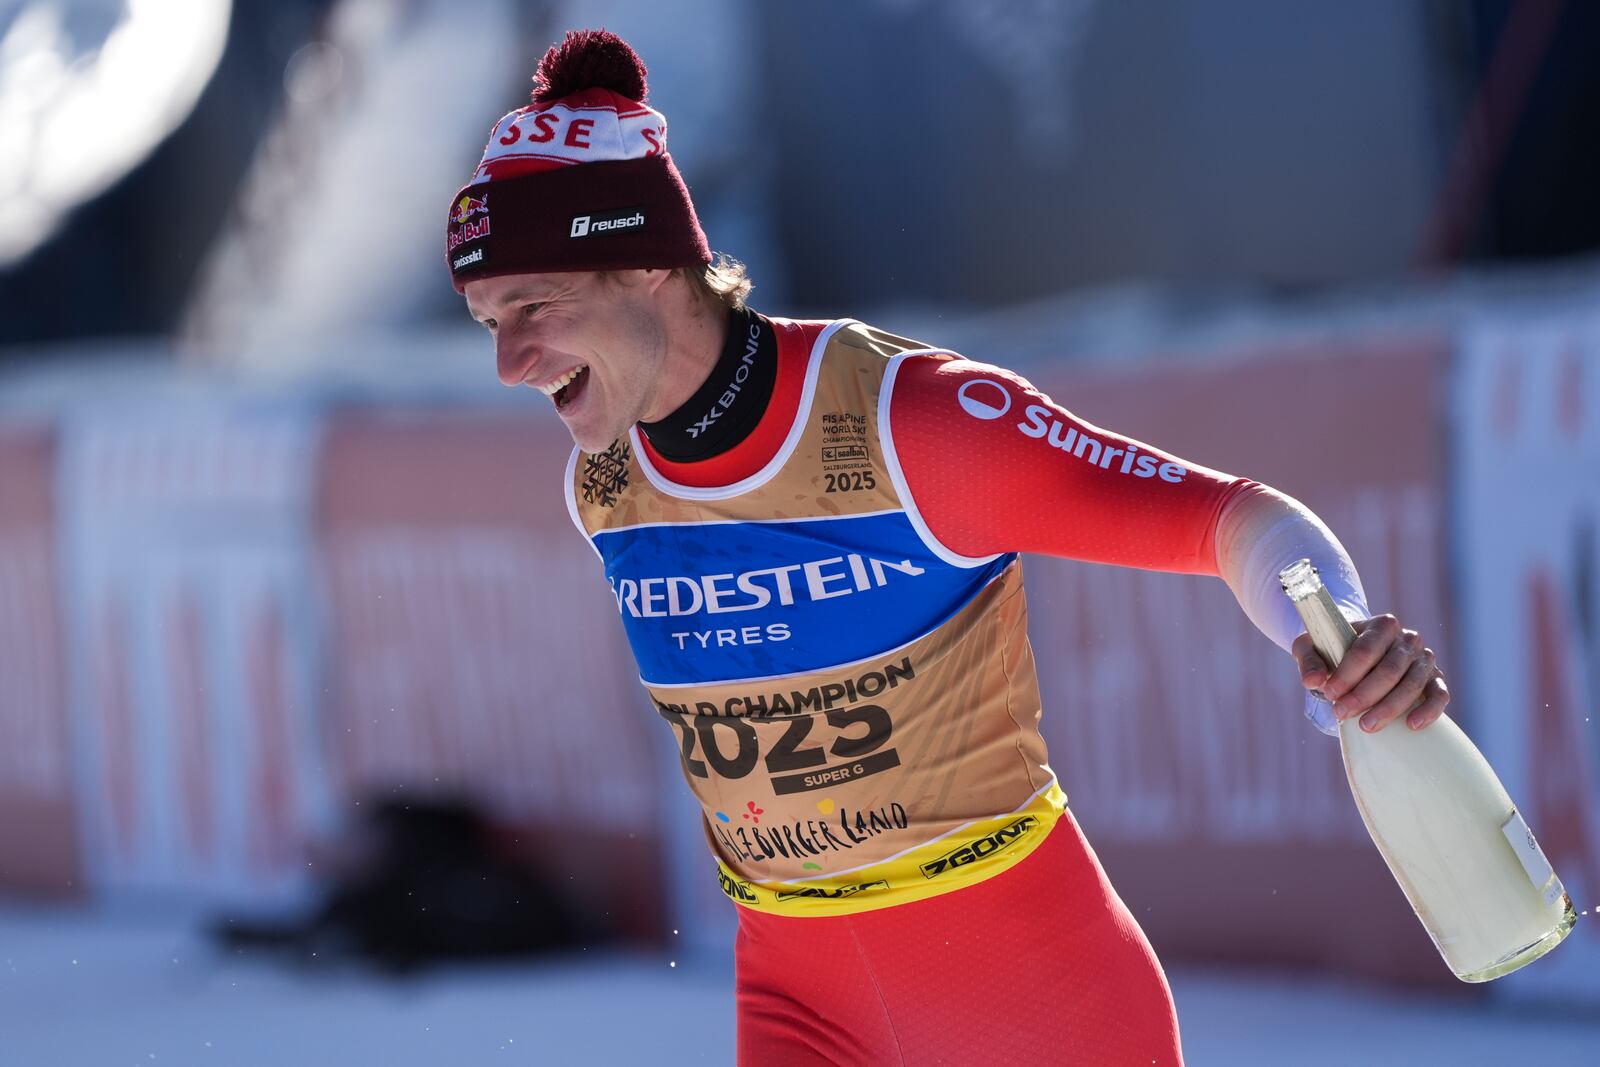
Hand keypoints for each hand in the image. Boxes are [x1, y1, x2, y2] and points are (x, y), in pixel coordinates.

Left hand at [1292, 614, 1448, 731]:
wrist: (1358, 656)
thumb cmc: (1334, 650)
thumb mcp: (1313, 647)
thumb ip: (1309, 661)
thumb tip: (1313, 682)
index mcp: (1381, 625)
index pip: (1366, 649)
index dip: (1348, 674)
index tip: (1330, 693)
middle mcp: (1408, 639)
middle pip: (1389, 670)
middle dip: (1364, 695)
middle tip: (1341, 713)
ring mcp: (1424, 659)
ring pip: (1412, 685)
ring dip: (1389, 708)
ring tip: (1366, 726)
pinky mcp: (1435, 679)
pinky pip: (1440, 695)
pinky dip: (1429, 710)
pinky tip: (1411, 725)